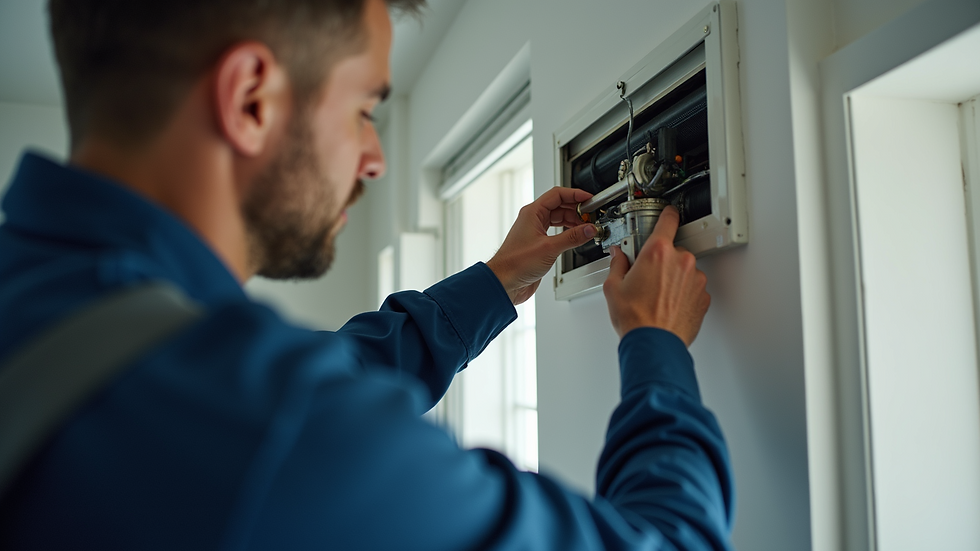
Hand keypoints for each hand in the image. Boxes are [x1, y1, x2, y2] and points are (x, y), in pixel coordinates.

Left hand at [487, 187, 596, 304]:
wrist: (504, 282)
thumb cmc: (515, 264)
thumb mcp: (549, 248)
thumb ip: (572, 237)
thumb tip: (588, 229)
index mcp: (532, 213)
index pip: (558, 194)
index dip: (575, 195)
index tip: (589, 199)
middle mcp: (533, 219)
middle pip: (559, 206)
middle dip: (577, 209)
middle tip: (591, 216)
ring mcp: (535, 231)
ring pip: (558, 218)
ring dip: (573, 221)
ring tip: (587, 227)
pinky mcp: (538, 244)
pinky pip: (556, 232)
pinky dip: (568, 232)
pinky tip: (576, 237)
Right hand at [602, 206, 709, 345]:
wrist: (654, 343)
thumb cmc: (635, 318)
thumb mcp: (613, 287)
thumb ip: (617, 264)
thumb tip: (617, 256)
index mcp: (658, 252)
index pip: (668, 220)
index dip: (667, 214)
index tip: (668, 212)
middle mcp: (681, 261)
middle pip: (673, 250)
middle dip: (661, 260)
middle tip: (646, 276)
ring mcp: (695, 279)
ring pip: (684, 269)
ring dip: (673, 277)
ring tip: (656, 295)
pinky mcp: (703, 296)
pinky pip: (693, 287)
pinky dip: (683, 292)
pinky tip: (667, 303)